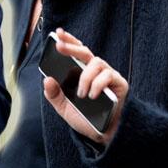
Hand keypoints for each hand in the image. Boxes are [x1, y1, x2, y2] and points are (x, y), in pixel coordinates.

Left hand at [44, 28, 128, 144]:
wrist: (104, 134)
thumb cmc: (86, 118)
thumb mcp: (64, 108)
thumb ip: (54, 95)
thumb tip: (47, 79)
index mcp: (82, 73)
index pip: (76, 52)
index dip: (69, 40)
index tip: (58, 32)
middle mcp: (96, 71)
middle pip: (85, 52)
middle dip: (71, 47)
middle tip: (59, 46)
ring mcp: (108, 76)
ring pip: (96, 62)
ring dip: (85, 77)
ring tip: (81, 94)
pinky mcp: (120, 84)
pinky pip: (108, 76)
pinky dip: (96, 84)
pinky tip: (92, 95)